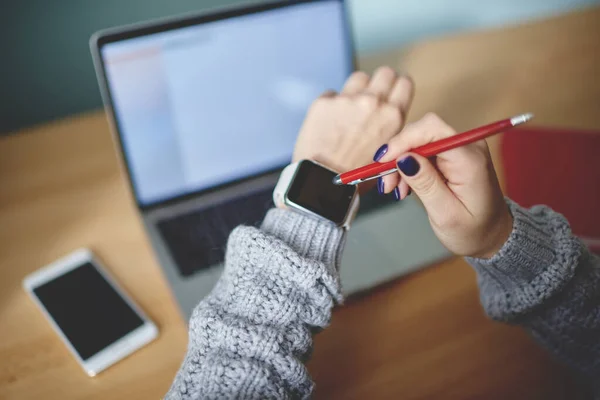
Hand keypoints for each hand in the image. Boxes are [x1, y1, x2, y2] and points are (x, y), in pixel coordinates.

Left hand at [293, 67, 413, 192]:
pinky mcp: (323, 102)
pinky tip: (330, 122)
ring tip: (351, 110)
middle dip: (381, 84)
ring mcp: (346, 99)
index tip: (392, 94)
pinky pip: (333, 93)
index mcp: (393, 117)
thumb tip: (391, 118)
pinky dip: (333, 105)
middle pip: (385, 73)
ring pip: (359, 78)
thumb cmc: (355, 178)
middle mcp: (372, 103)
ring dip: (358, 90)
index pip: (405, 83)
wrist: (322, 183)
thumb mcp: (389, 157)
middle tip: (373, 99)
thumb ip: (393, 133)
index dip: (398, 88)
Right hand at [377, 113, 512, 257]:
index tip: (383, 161)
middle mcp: (467, 146)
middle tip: (387, 183)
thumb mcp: (446, 214)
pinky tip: (405, 186)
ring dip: (400, 163)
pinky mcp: (453, 154)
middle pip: (423, 133)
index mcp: (470, 159)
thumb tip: (403, 158)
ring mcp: (460, 148)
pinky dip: (409, 166)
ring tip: (396, 189)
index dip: (403, 140)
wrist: (492, 235)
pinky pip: (423, 151)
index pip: (432, 129)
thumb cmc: (473, 230)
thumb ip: (425, 184)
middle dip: (398, 154)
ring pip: (419, 141)